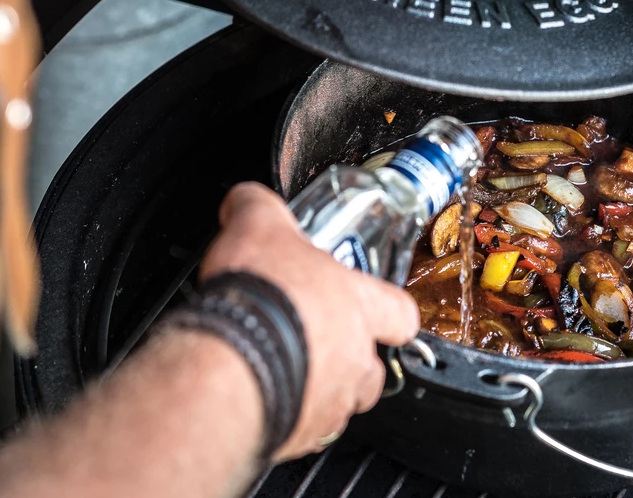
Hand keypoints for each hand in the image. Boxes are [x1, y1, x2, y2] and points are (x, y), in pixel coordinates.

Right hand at [200, 182, 419, 460]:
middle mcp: (355, 358)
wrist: (231, 363)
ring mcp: (331, 402)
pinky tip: (261, 396)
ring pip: (343, 403)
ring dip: (322, 390)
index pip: (401, 312)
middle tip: (316, 341)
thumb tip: (246, 198)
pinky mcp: (299, 435)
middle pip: (374, 368)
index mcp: (359, 306)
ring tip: (288, 372)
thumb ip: (257, 207)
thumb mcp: (258, 226)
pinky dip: (289, 416)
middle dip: (350, 358)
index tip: (384, 310)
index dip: (393, 312)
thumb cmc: (262, 297)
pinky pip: (304, 431)